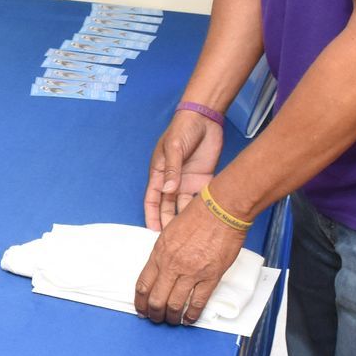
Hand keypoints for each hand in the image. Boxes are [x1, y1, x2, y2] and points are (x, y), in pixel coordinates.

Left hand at [133, 195, 245, 325]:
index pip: (143, 284)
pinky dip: (192, 314)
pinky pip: (198, 302)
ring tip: (172, 321)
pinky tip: (189, 319)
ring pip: (175, 304)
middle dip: (154, 313)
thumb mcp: (169, 231)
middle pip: (156, 298)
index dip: (139, 301)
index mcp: (159, 253)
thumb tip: (160, 269)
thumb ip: (163, 252)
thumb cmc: (197, 215)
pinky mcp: (210, 276)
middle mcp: (171, 264)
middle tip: (156, 319)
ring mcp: (191, 272)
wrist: (221, 209)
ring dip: (171, 317)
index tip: (141, 309)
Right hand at [144, 111, 222, 230]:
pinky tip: (204, 219)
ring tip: (189, 233)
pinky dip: (201, 208)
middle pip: (168, 206)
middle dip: (169, 221)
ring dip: (185, 218)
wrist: (204, 118)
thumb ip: (171, 170)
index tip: (154, 231)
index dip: (152, 215)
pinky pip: (200, 197)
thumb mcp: (173, 147)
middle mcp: (172, 180)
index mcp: (159, 173)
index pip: (152, 199)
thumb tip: (167, 191)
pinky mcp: (203, 179)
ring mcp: (188, 181)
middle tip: (174, 238)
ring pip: (184, 205)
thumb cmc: (182, 129)